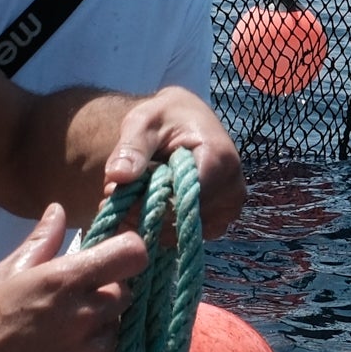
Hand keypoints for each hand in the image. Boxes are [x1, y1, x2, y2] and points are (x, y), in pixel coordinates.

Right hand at [0, 205, 146, 351]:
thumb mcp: (3, 275)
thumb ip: (40, 242)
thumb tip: (59, 210)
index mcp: (64, 280)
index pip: (131, 253)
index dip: (127, 253)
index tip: (113, 260)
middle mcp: (85, 315)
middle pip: (126, 294)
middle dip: (107, 295)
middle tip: (77, 306)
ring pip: (121, 332)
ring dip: (103, 333)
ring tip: (68, 341)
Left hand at [102, 87, 246, 238]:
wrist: (186, 118)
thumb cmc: (164, 117)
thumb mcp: (142, 122)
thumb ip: (131, 148)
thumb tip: (118, 176)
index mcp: (219, 159)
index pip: (183, 201)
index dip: (147, 203)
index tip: (117, 195)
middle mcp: (233, 188)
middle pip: (183, 219)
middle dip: (147, 212)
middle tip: (119, 197)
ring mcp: (230, 206)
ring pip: (184, 231)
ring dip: (155, 221)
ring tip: (135, 196)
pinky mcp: (223, 217)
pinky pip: (190, 234)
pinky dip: (167, 226)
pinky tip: (154, 203)